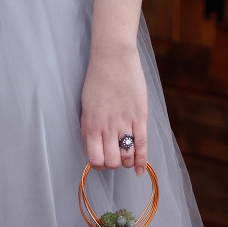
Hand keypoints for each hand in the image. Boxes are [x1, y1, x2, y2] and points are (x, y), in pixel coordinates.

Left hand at [80, 46, 147, 174]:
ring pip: (127, 156)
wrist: (113, 56)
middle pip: (112, 162)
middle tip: (115, 156)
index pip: (95, 159)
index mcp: (91, 125)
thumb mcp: (85, 105)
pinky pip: (142, 146)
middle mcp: (107, 128)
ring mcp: (125, 123)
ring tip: (127, 156)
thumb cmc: (97, 79)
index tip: (101, 161)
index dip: (98, 165)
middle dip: (113, 164)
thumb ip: (87, 127)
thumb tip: (91, 146)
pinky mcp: (139, 117)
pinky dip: (142, 161)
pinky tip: (140, 169)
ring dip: (127, 162)